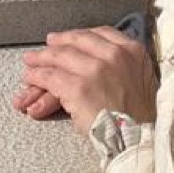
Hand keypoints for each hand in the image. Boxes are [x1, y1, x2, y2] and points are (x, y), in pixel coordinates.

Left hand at [13, 26, 158, 136]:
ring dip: (42, 59)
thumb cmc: (143, 118)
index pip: (102, 33)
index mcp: (133, 51)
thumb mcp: (143, 80)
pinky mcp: (78, 87)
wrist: (140, 140)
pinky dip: (37, 77)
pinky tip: (30, 77)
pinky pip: (51, 77)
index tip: (70, 38)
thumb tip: (105, 64)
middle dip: (59, 44)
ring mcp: (95, 70)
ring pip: (61, 58)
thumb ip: (126, 67)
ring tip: (30, 62)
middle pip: (78, 42)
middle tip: (46, 46)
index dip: (81, 35)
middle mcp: (114, 55)